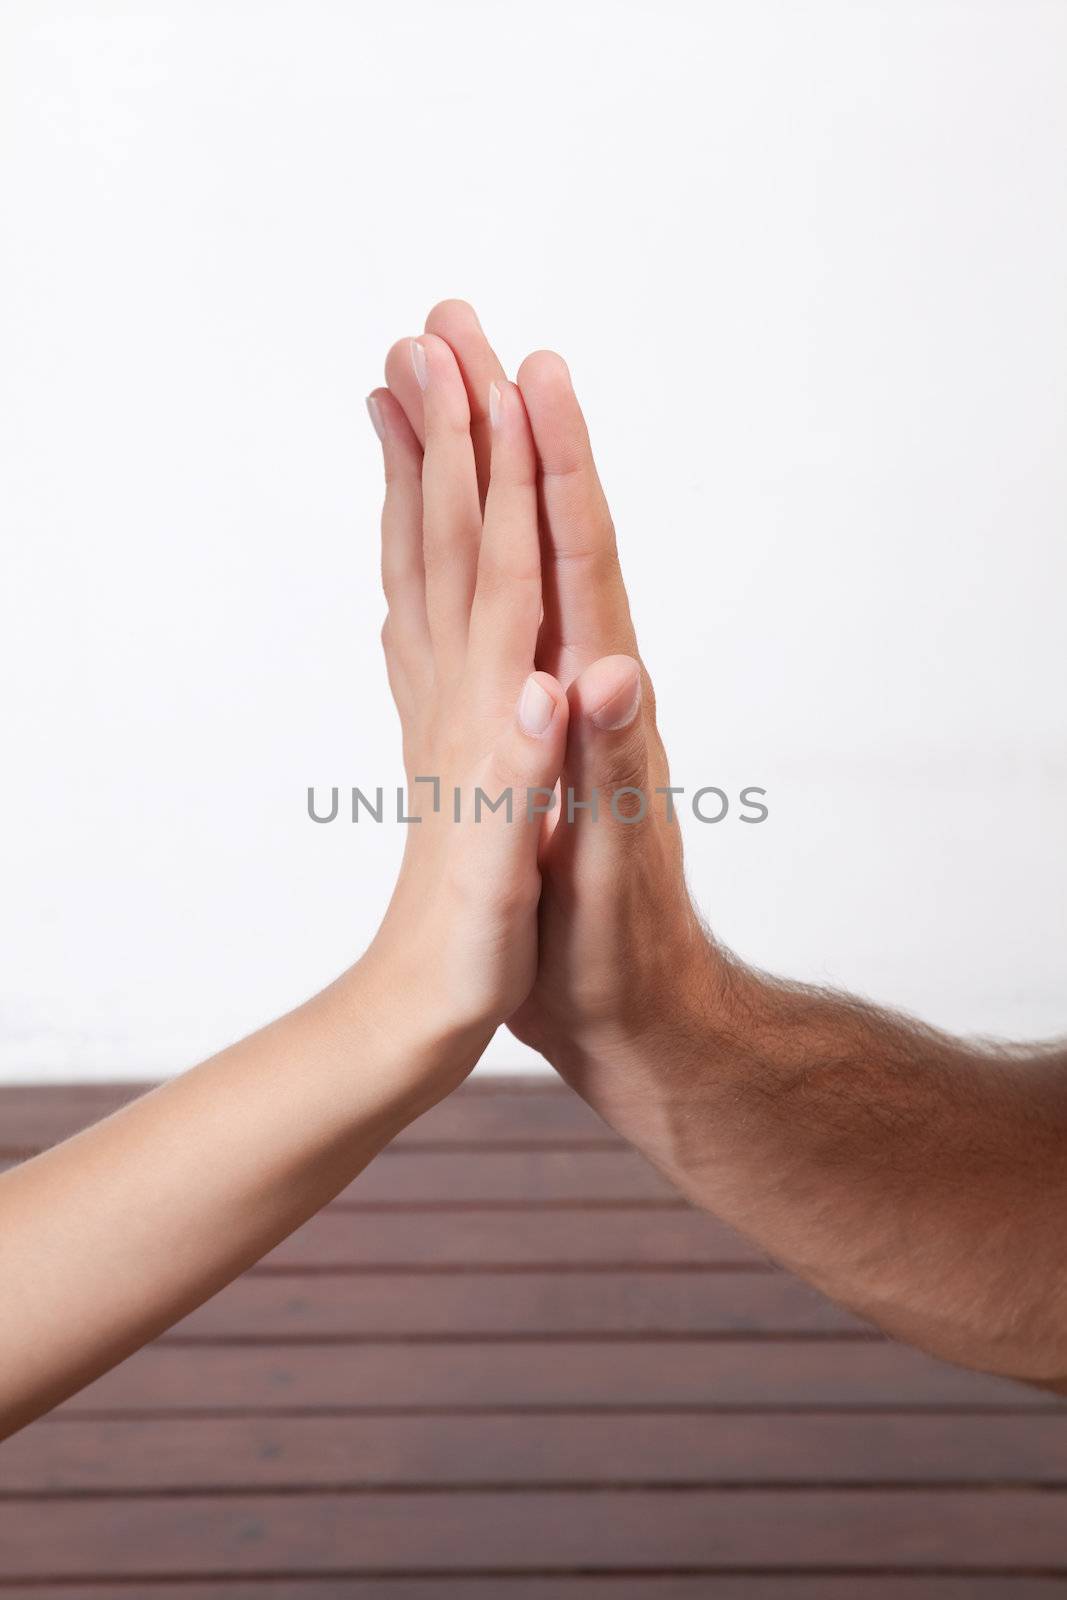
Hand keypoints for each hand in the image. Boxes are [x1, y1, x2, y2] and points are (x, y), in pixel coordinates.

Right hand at [384, 304, 716, 1161]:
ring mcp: (556, 705)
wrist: (636, 1016)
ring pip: (511, 566)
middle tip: (453, 330)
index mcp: (602, 705)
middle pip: (543, 531)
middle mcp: (583, 683)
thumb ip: (610, 771)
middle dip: (502, 428)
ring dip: (477, 476)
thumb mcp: (612, 872)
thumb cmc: (620, 956)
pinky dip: (453, 563)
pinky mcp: (530, 737)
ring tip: (430, 401)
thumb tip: (608, 672)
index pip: (580, 559)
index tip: (527, 368)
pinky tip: (429, 547)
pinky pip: (488, 622)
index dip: (555, 465)